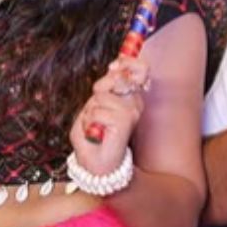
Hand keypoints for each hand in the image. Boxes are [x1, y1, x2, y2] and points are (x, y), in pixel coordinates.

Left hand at [70, 57, 147, 174]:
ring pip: (100, 97)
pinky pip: (97, 111)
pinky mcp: (125, 120)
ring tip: (95, 126)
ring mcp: (132, 111)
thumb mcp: (93, 106)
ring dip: (89, 112)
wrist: (95, 164)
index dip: (126, 62)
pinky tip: (96, 134)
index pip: (137, 68)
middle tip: (95, 110)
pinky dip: (89, 122)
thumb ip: (102, 88)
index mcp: (128, 96)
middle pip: (117, 77)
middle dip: (100, 88)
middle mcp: (134, 102)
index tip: (114, 65)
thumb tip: (115, 68)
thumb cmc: (92, 135)